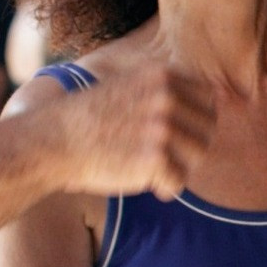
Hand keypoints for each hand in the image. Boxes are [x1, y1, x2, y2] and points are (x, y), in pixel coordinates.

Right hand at [46, 66, 216, 199]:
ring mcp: (163, 128)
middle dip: (192, 148)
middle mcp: (167, 98)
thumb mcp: (129, 86)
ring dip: (182, 168)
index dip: (199, 121)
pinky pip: (179, 180)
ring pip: (198, 155)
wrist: (52, 141)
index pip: (208, 100)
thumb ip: (165, 91)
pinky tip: (155, 189)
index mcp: (163, 76)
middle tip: (171, 160)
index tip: (183, 136)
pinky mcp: (156, 159)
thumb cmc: (90, 119)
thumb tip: (213, 103)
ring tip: (160, 174)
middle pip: (207, 129)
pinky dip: (168, 189)